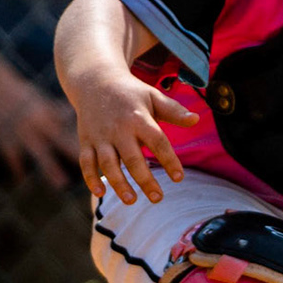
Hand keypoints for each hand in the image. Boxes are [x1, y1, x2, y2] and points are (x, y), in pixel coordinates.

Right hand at [0, 72, 81, 188]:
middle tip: (91, 171)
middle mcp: (38, 123)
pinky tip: (21, 180)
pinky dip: (16, 168)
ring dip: (51, 168)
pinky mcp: (4, 137)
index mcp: (49, 113)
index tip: (102, 151)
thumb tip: (75, 115)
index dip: (86, 139)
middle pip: (59, 142)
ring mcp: (21, 132)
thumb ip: (57, 111)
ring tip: (62, 183)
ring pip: (39, 153)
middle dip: (74, 155)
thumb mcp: (41, 100)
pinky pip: (12, 156)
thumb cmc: (21, 93)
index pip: (70, 129)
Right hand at [69, 72, 197, 204]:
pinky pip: (86, 162)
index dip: (169, 160)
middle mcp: (118, 129)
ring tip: (132, 201)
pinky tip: (100, 193)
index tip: (179, 178)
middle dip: (144, 179)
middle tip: (158, 198)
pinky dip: (90, 178)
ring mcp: (100, 136)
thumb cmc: (131, 94)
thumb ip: (174, 111)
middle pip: (132, 157)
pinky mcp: (86, 141)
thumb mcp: (154, 96)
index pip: (157, 141)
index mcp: (139, 118)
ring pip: (107, 164)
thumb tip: (197, 119)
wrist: (95, 81)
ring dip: (118, 183)